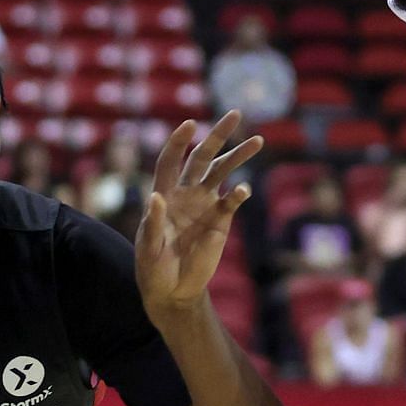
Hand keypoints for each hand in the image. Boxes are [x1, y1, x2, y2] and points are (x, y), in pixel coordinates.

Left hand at [135, 111, 263, 312]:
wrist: (173, 291)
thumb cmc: (152, 269)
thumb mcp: (148, 249)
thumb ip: (153, 224)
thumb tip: (156, 197)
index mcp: (164, 193)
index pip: (171, 160)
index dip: (179, 142)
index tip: (190, 124)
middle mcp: (186, 193)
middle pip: (202, 157)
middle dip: (218, 135)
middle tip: (236, 114)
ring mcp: (205, 204)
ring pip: (222, 173)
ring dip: (238, 156)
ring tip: (257, 141)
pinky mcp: (220, 221)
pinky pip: (232, 201)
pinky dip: (238, 194)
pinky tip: (243, 190)